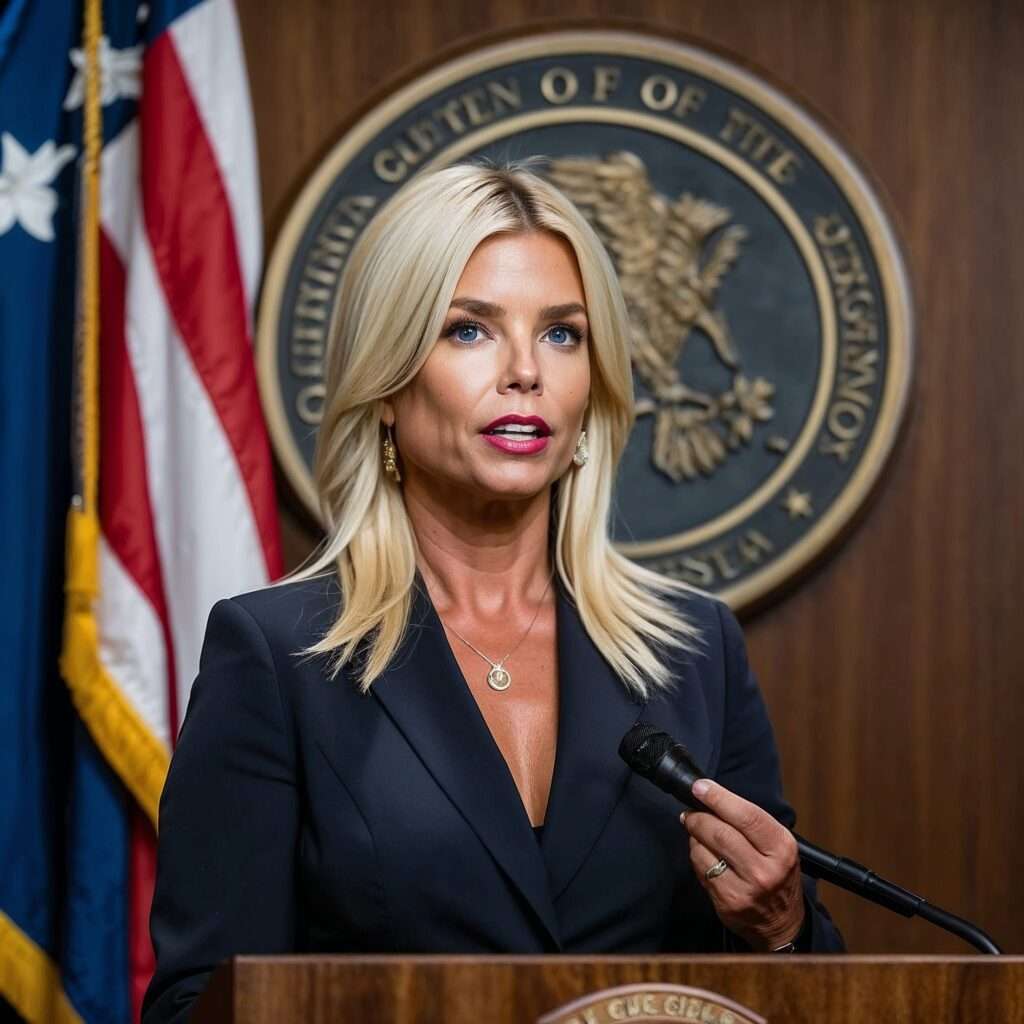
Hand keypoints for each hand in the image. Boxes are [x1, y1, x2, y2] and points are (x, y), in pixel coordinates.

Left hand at [681, 778, 804, 950]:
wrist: (782, 924)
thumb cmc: (778, 876)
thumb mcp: (778, 846)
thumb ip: (751, 823)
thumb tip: (713, 797)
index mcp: (782, 847)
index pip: (746, 815)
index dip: (719, 798)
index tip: (701, 787)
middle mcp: (765, 869)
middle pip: (720, 831)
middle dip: (699, 816)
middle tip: (691, 810)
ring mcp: (745, 888)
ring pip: (705, 849)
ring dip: (694, 834)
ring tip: (696, 829)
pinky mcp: (727, 902)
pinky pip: (700, 868)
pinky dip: (696, 854)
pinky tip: (702, 852)